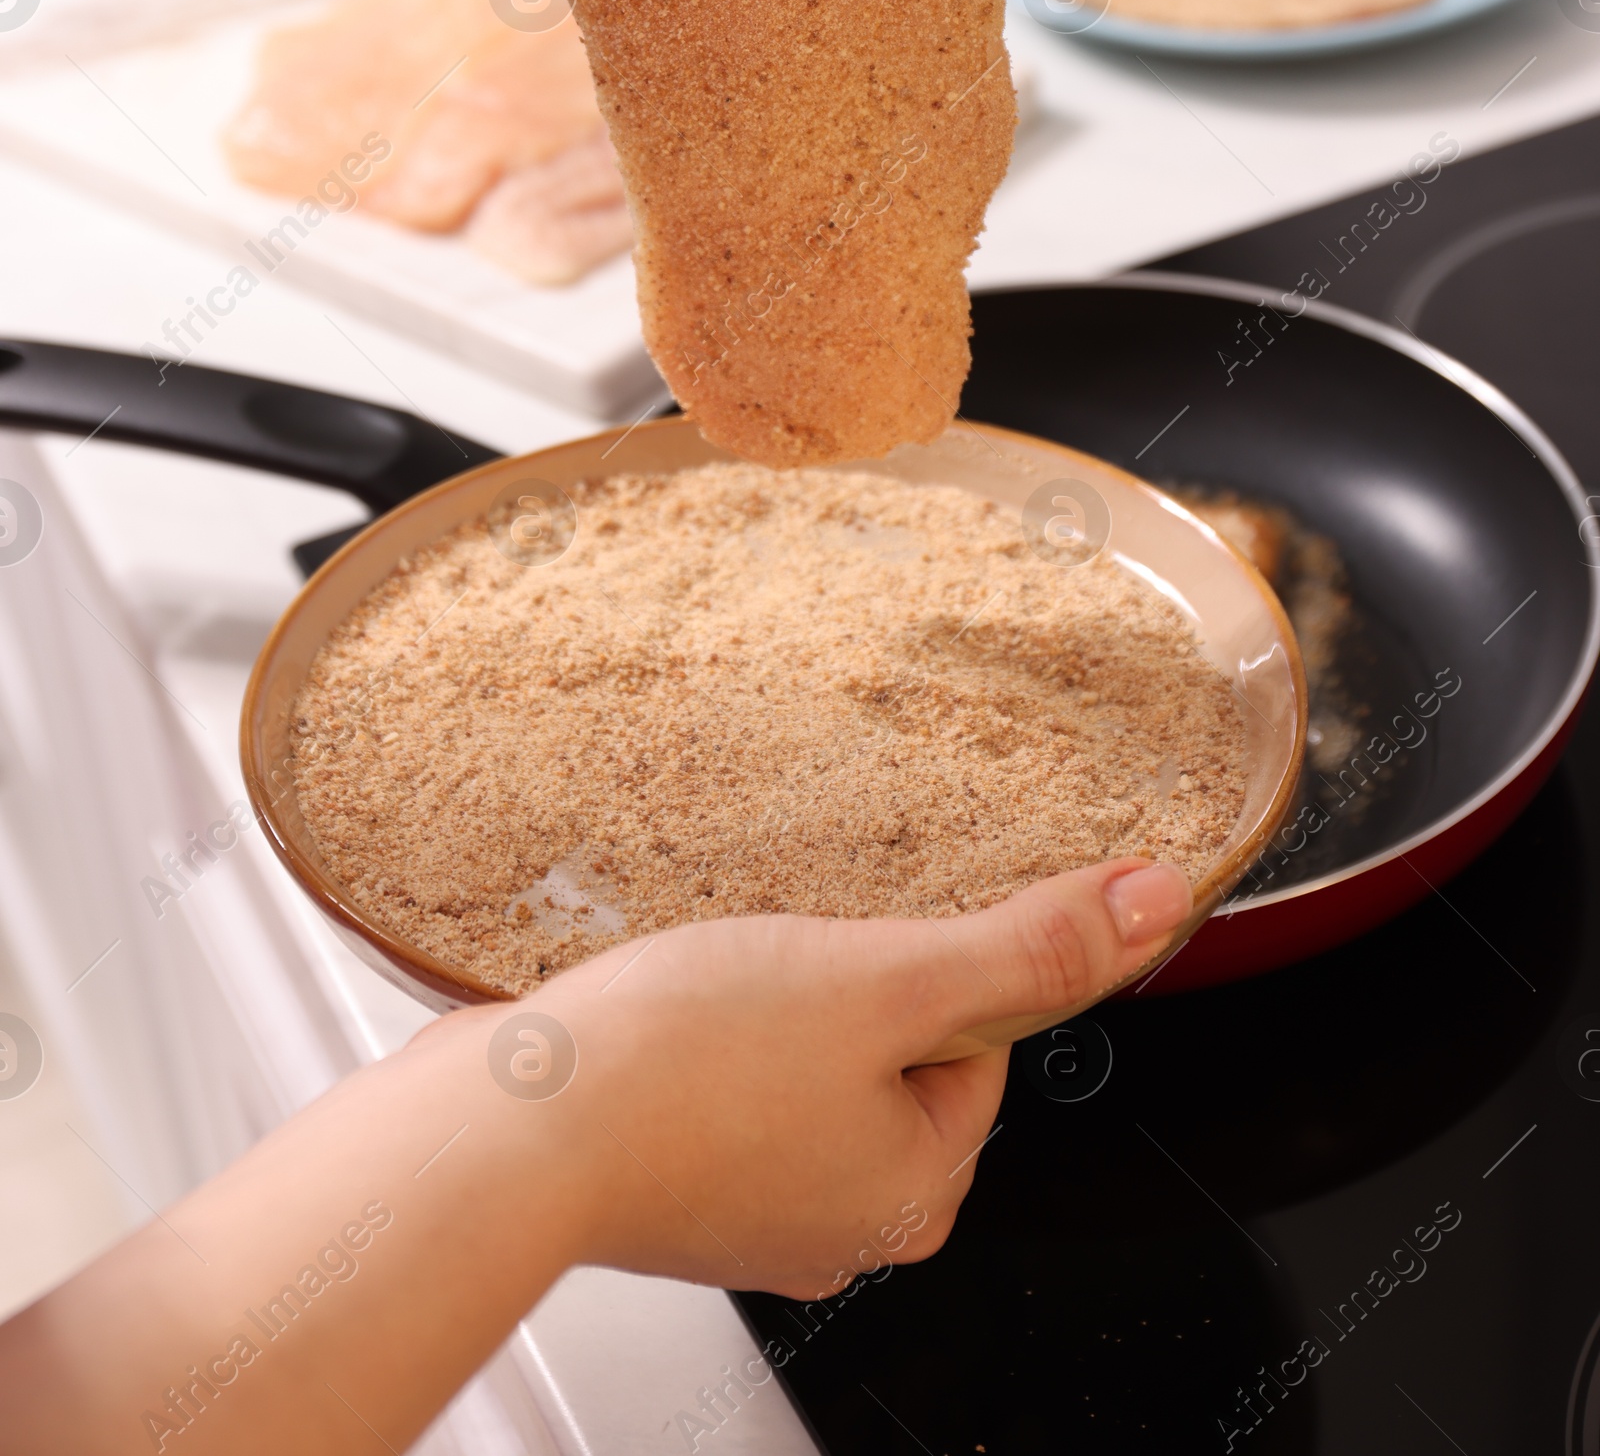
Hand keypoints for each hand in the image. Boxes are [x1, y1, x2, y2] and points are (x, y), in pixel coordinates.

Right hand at [0, 861, 1188, 1454]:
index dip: (923, 962)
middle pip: (892, 1051)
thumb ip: (1027, 947)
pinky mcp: (673, 1182)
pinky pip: (726, 1084)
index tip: (860, 933)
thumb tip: (1159, 907)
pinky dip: (705, 1035)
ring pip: (806, 1061)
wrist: (505, 1128)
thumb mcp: (884, 980)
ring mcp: (751, 1210)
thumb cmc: (681, 1067)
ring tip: (716, 971)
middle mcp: (842, 1223)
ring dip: (773, 1001)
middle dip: (844, 982)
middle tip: (781, 949)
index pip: (979, 1040)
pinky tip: (666, 1008)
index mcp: (914, 1190)